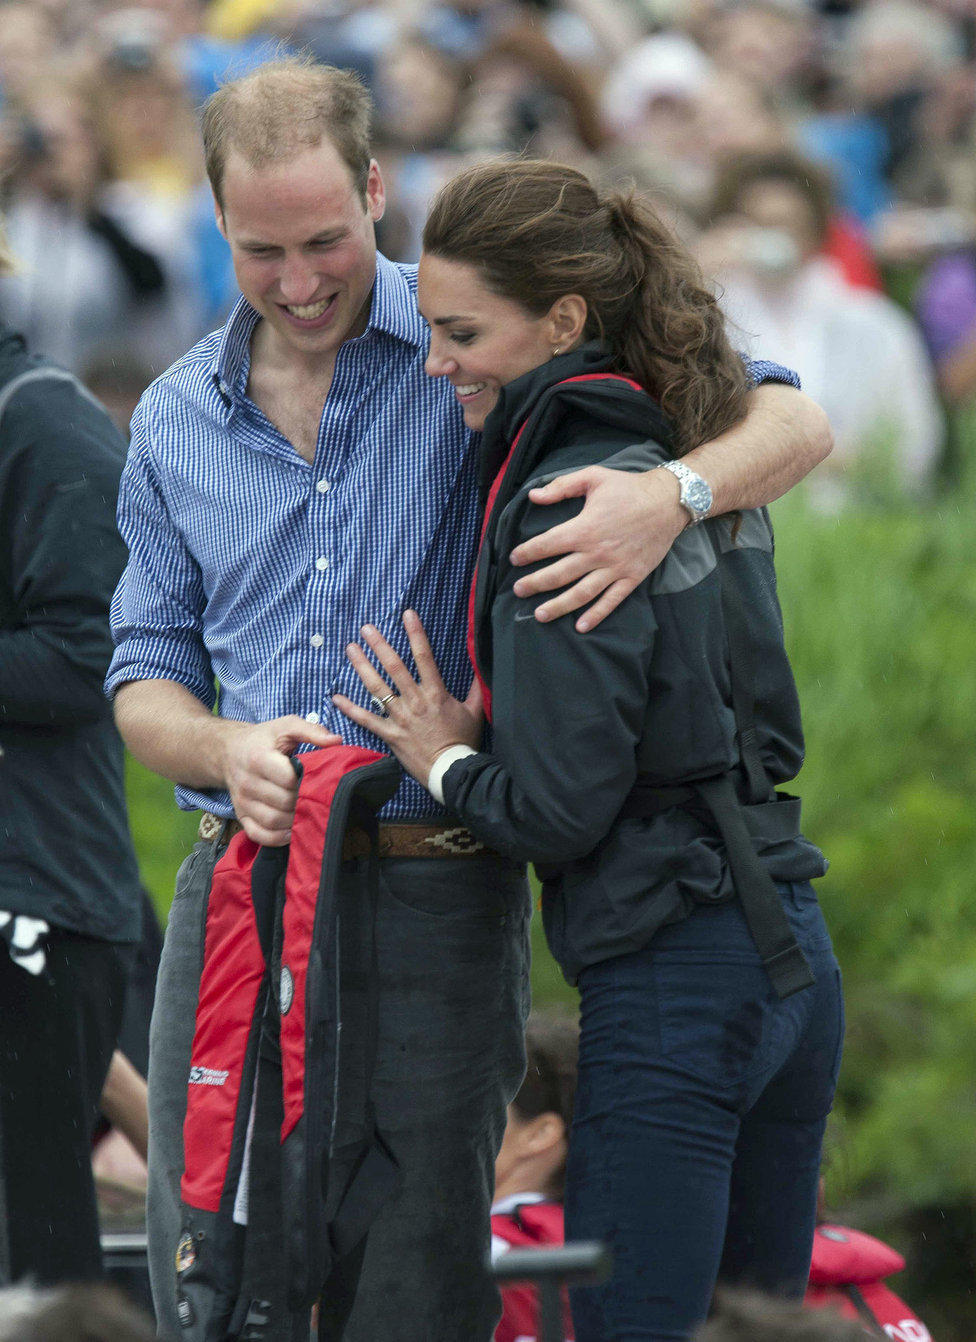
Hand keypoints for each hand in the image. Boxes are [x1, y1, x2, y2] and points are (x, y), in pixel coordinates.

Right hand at [220, 716, 340, 846]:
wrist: (229, 752)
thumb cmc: (263, 739)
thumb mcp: (285, 726)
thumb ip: (311, 731)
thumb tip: (337, 741)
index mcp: (258, 758)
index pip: (288, 779)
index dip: (306, 781)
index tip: (316, 778)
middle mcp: (247, 782)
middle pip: (283, 802)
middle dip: (304, 801)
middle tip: (316, 797)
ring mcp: (242, 802)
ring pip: (272, 821)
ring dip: (294, 820)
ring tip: (307, 811)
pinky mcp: (240, 816)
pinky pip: (259, 835)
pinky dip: (278, 838)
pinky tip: (292, 829)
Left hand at [333, 611, 483, 786]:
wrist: (452, 771)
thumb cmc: (463, 742)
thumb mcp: (475, 712)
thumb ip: (477, 688)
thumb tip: (482, 668)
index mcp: (436, 693)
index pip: (425, 656)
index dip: (416, 633)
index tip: (407, 614)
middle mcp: (416, 701)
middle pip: (395, 668)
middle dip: (380, 645)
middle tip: (366, 628)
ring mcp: (401, 718)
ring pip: (378, 688)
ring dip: (363, 667)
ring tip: (351, 649)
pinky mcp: (390, 734)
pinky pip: (367, 720)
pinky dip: (351, 709)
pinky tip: (336, 697)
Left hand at [509, 466, 684, 630]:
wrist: (669, 501)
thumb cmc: (629, 488)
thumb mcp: (593, 477)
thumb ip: (561, 486)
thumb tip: (533, 496)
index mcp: (584, 528)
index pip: (547, 544)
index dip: (527, 552)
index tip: (514, 558)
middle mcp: (597, 552)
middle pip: (559, 574)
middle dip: (535, 584)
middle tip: (518, 591)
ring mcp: (615, 568)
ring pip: (581, 593)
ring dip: (559, 606)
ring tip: (539, 615)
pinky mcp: (632, 576)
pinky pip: (612, 600)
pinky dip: (596, 615)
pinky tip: (581, 626)